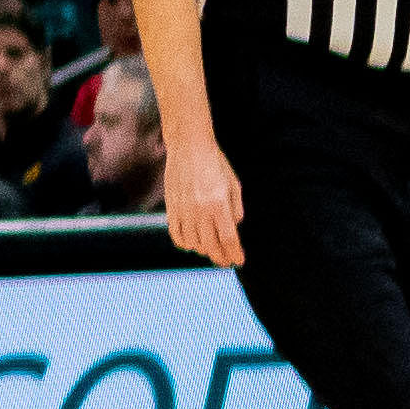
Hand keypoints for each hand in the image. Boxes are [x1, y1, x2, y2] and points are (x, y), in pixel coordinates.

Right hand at [164, 132, 246, 265]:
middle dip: (221, 257)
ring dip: (204, 250)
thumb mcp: (234, 184)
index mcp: (219, 203)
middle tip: (226, 262)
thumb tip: (234, 227)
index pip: (228, 238)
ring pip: (194, 243)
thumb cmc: (215, 163)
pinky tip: (192, 243)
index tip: (238, 261)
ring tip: (211, 250)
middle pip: (211, 245)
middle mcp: (200, 210)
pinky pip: (176, 234)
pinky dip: (185, 243)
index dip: (234, 253)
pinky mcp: (171, 207)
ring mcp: (183, 210)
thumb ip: (236, 208)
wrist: (189, 146)